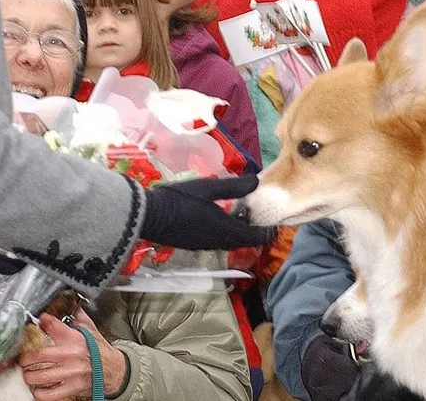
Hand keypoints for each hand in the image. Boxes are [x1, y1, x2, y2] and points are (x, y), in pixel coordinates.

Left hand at [18, 311, 126, 400]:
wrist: (114, 370)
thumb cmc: (100, 351)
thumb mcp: (92, 330)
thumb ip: (78, 317)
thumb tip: (70, 303)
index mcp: (75, 338)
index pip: (53, 326)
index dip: (42, 322)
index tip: (37, 323)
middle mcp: (71, 355)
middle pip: (39, 356)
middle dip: (25, 358)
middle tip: (23, 359)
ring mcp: (71, 373)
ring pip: (41, 376)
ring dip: (29, 376)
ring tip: (27, 374)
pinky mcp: (72, 388)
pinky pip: (50, 395)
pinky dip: (39, 394)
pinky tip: (37, 389)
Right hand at [141, 174, 276, 249]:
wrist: (149, 215)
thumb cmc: (180, 199)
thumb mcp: (209, 188)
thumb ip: (234, 187)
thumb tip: (257, 181)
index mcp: (226, 230)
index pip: (256, 237)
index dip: (269, 231)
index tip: (276, 221)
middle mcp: (218, 242)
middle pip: (245, 241)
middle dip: (255, 231)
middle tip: (261, 216)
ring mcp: (205, 245)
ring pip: (231, 241)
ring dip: (240, 231)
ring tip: (242, 214)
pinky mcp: (195, 244)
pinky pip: (218, 241)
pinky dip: (227, 232)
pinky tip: (221, 217)